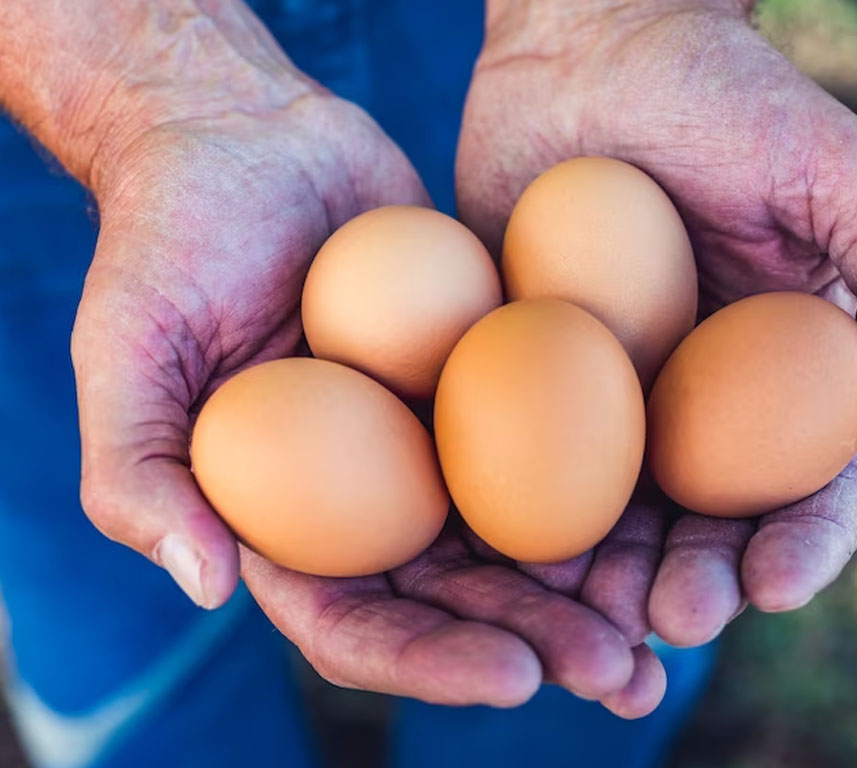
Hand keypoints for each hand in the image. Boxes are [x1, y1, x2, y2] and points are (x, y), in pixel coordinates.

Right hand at [69, 86, 662, 714]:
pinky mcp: (490, 371)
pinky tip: (674, 510)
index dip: (430, 661)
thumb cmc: (166, 245)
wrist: (243, 139)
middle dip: (540, 645)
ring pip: (523, 533)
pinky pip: (557, 428)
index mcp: (286, 521)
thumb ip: (141, 475)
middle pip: (459, 599)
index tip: (516, 678)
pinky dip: (611, 477)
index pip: (356, 622)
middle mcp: (369, 495)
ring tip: (675, 619)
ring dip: (596, 586)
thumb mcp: (124, 355)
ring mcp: (435, 436)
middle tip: (626, 673)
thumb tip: (208, 585)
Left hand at [456, 1, 856, 643]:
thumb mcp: (838, 169)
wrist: (589, 48)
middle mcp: (697, 401)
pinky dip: (516, 514)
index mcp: (780, 374)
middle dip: (697, 583)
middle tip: (670, 619)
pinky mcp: (520, 374)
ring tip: (588, 616)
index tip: (773, 584)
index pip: (810, 482)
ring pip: (613, 514)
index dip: (804, 544)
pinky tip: (507, 556)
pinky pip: (518, 458)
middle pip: (706, 522)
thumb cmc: (725, 96)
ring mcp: (605, 396)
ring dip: (606, 577)